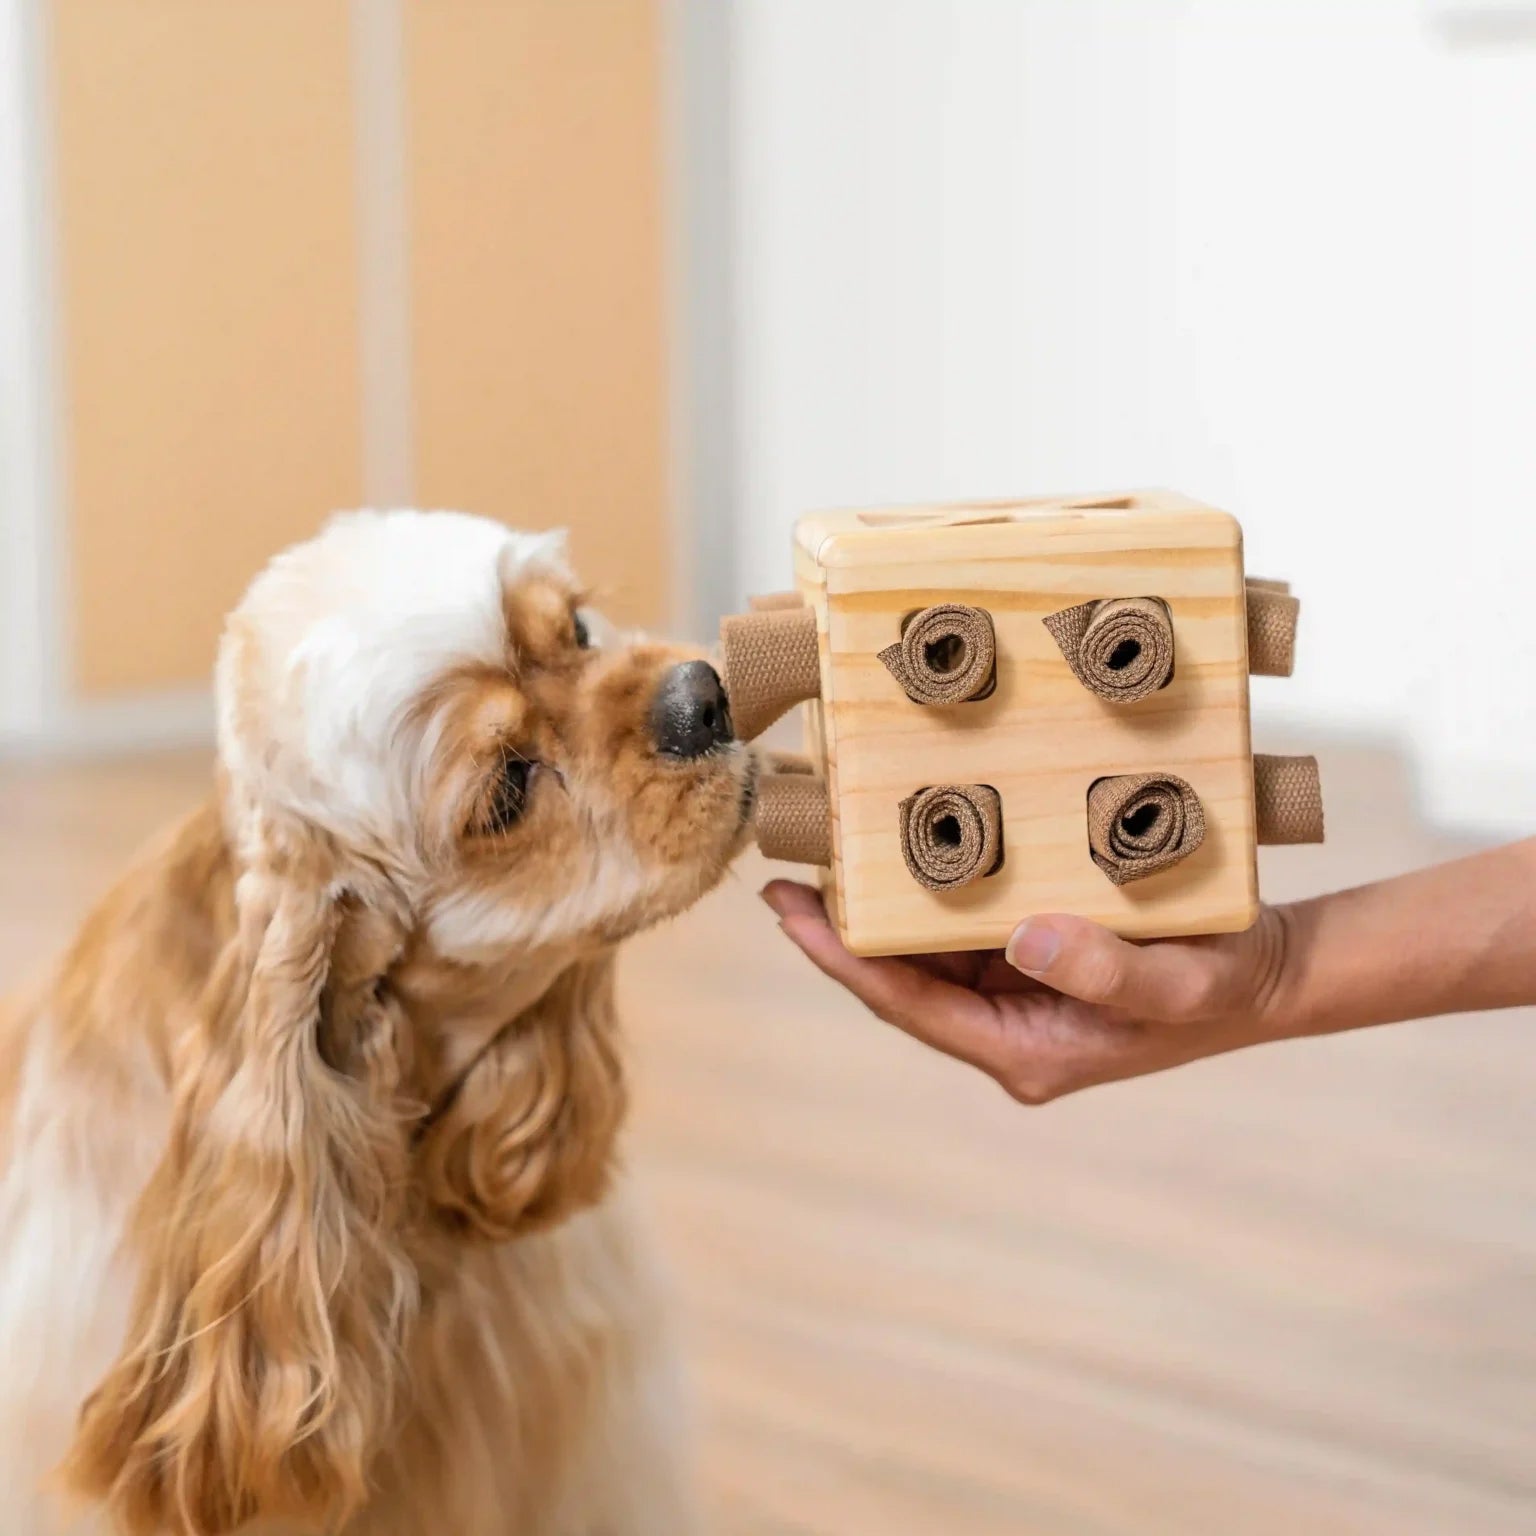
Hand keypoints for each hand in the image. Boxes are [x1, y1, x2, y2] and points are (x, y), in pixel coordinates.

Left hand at [761, 881, 1292, 1102]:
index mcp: (1023, 1049)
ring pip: (920, 955)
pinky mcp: (1026, 963)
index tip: (790, 913)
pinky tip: (891, 856)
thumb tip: (1021, 939)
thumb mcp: (1178, 982)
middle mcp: (1004, 1030)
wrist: (1266, 972)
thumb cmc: (1225, 982)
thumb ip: (1106, 970)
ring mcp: (1012, 998)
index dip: (842, 960)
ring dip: (871, 912)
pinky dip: (918, 897)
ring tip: (818, 856)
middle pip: (898, 982)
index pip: (907, 1005)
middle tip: (782, 873)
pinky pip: (955, 933)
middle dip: (837, 934)